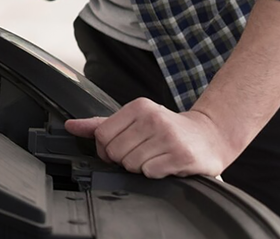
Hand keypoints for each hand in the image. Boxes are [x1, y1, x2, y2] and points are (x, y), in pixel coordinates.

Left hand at [64, 97, 235, 178]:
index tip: (120, 148)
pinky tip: (166, 164)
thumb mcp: (134, 120)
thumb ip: (100, 124)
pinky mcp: (182, 155)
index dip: (106, 148)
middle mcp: (153, 118)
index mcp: (138, 107)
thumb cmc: (166, 129)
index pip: (102, 135)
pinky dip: (155, 173)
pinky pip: (150, 172)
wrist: (208, 137)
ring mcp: (169, 136)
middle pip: (115, 151)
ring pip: (131, 164)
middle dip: (124, 159)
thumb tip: (70, 126)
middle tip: (141, 153)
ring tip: (155, 158)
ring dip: (140, 167)